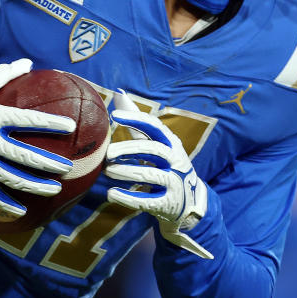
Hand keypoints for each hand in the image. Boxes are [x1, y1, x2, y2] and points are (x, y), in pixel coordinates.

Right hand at [0, 59, 75, 216]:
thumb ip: (4, 75)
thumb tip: (27, 62)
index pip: (28, 120)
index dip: (50, 123)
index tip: (70, 127)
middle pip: (25, 156)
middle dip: (49, 163)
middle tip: (68, 167)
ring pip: (12, 178)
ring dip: (35, 185)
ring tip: (55, 189)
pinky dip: (5, 204)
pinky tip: (21, 212)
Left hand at [105, 91, 212, 259]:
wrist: (189, 201)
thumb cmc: (164, 165)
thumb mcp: (156, 143)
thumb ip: (138, 122)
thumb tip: (119, 94)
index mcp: (171, 143)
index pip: (154, 126)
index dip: (135, 119)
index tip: (114, 116)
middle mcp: (175, 161)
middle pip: (152, 150)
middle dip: (128, 149)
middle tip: (107, 154)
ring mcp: (174, 183)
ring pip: (149, 175)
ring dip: (126, 172)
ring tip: (107, 172)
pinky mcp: (168, 203)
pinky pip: (148, 201)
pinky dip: (128, 197)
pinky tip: (111, 194)